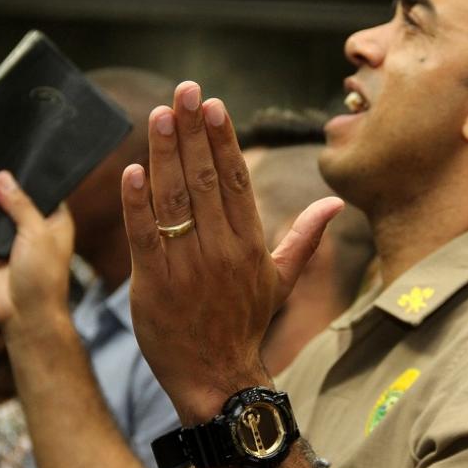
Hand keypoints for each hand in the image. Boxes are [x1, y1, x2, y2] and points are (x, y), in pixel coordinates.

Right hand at [0, 171, 74, 333]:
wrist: (26, 315)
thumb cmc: (43, 275)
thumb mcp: (37, 233)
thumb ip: (20, 205)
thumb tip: (4, 178)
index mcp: (53, 223)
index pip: (42, 194)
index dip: (29, 180)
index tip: (14, 158)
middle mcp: (30, 230)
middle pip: (11, 203)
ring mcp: (7, 244)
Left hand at [121, 81, 343, 423]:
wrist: (218, 376)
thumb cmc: (246, 322)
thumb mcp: (281, 278)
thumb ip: (305, 236)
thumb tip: (334, 202)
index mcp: (250, 243)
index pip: (236, 180)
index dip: (223, 140)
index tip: (213, 104)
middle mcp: (221, 249)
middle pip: (205, 179)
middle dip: (193, 130)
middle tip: (184, 90)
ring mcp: (187, 265)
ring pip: (175, 199)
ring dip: (166, 154)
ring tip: (159, 115)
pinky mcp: (153, 282)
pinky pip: (146, 235)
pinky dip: (138, 203)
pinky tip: (132, 171)